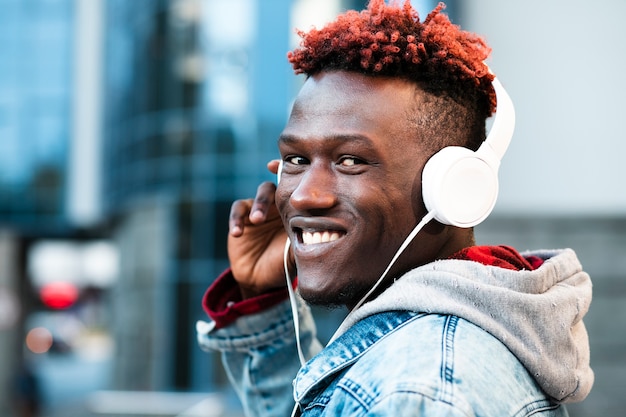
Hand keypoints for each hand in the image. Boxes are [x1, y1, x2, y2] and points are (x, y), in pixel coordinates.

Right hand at [228, 160, 294, 298]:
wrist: (261, 279)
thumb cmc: (283, 263)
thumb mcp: (298, 252)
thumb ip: (307, 239)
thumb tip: (325, 233)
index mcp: (294, 210)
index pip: (296, 189)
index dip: (293, 176)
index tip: (291, 171)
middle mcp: (277, 205)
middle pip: (276, 188)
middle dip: (274, 188)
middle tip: (275, 200)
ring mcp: (259, 209)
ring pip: (258, 196)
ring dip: (258, 205)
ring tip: (257, 220)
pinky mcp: (242, 218)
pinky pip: (238, 211)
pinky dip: (236, 220)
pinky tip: (237, 233)